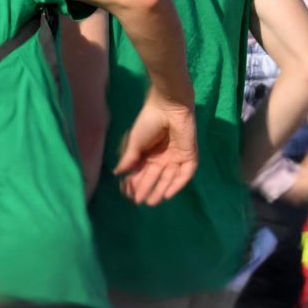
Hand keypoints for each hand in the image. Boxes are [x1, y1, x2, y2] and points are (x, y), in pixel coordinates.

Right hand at [116, 91, 198, 205]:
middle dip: (146, 188)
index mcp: (150, 152)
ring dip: (160, 189)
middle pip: (155, 176)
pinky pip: (185, 172)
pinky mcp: (189, 154)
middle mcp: (163, 156)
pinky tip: (167, 194)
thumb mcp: (135, 142)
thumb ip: (129, 159)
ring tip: (151, 202)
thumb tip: (117, 173)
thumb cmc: (149, 121)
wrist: (167, 106)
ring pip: (169, 177)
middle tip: (138, 201)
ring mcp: (177, 156)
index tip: (126, 193)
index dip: (134, 182)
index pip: (142, 171)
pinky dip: (177, 184)